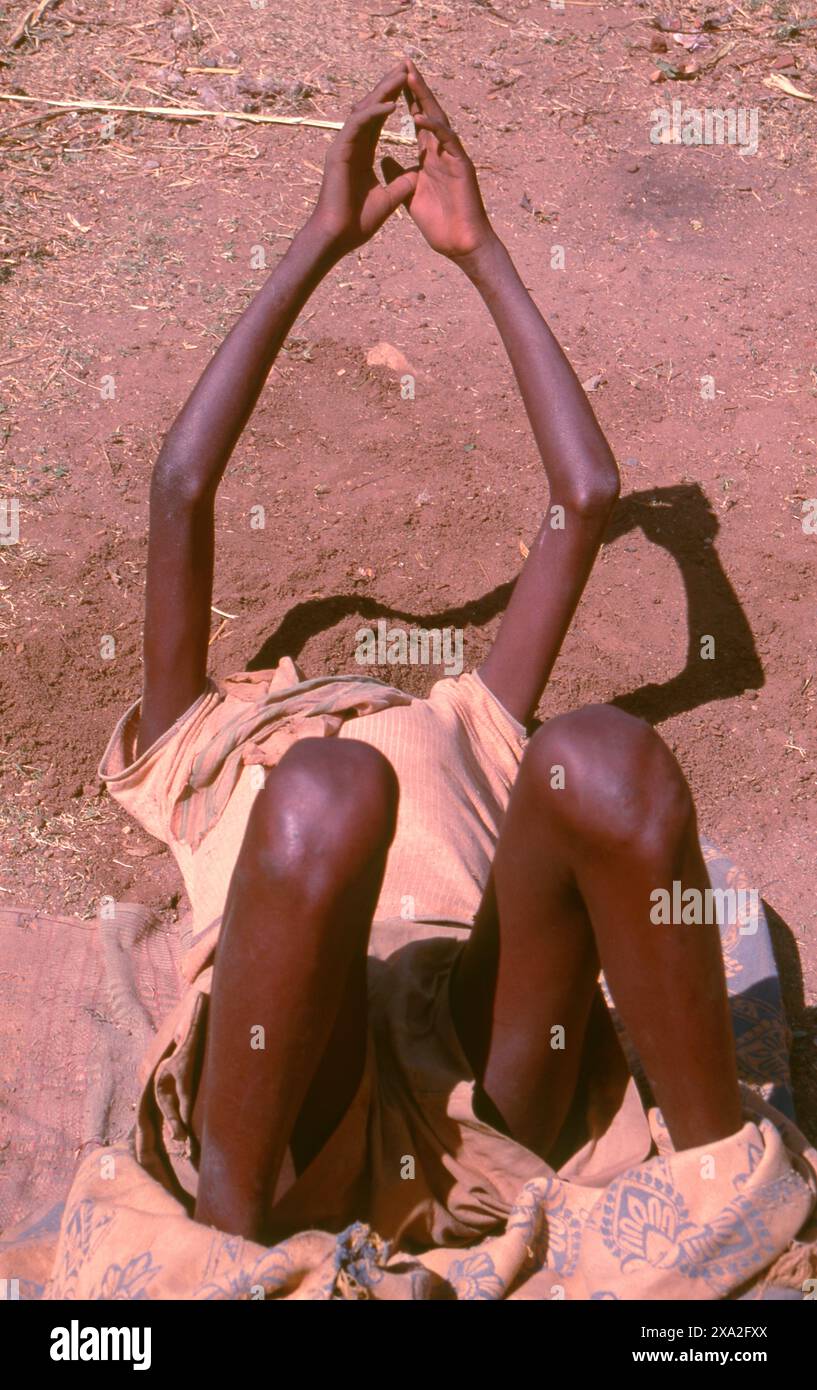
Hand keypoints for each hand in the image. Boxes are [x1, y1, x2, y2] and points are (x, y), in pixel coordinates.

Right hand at [310, 64, 416, 255]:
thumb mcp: (388, 199)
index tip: (409, 86)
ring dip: (382, 92)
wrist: (338, 237)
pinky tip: (389, 105)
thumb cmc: (357, 222)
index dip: (392, 101)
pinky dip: (373, 114)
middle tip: (405, 67)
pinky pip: (357, 126)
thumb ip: (401, 184)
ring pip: (364, 110)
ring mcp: (343, 146)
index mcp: (361, 154)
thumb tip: (417, 176)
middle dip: (388, 87)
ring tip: (401, 76)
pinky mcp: (338, 152)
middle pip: (371, 108)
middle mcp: (351, 145)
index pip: (379, 121)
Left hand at [382, 61, 495, 261]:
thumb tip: (383, 158)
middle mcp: (443, 151)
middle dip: (415, 88)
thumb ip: (398, 175)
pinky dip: (434, 129)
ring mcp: (454, 157)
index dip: (405, 99)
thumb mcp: (410, 194)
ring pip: (439, 120)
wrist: (460, 244)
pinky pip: (447, 143)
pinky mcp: (462, 167)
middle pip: (428, 112)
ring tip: (410, 77)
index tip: (391, 80)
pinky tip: (420, 117)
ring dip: (424, 98)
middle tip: (403, 62)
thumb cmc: (440, 223)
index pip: (417, 120)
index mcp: (431, 156)